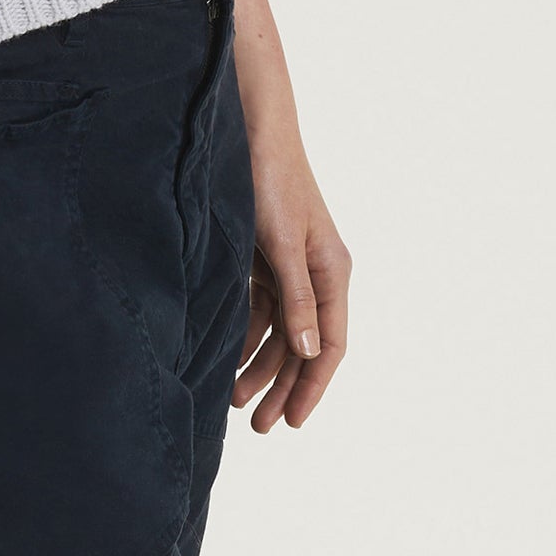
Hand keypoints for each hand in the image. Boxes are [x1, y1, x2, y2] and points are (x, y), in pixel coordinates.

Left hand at [226, 0, 350, 431]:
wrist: (249, 128)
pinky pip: (258, 309)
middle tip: (258, 427)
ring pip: (278, 331)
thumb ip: (295, 299)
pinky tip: (224, 358)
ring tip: (233, 400)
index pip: (329, 344)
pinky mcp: (263, 256)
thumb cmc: (270, 179)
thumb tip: (306, 354)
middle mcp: (315, 272)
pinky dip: (244, 335)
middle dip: (283, 387)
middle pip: (303, 345)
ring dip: (259, 365)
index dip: (312, 386)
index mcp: (331, 271)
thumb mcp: (280, 244)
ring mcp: (288, 265)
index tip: (290, 422)